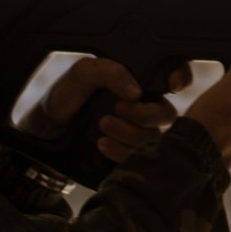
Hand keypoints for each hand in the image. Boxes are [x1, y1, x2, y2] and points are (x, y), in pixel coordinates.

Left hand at [23, 57, 193, 165]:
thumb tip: (136, 92)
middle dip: (146, 114)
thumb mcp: (83, 73)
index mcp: (139, 80)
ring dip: (130, 133)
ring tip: (103, 125)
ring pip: (154, 138)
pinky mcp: (131, 155)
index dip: (181, 77)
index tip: (172, 85)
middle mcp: (145, 106)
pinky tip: (103, 143)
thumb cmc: (68, 95)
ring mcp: (140, 132)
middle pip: (167, 113)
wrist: (49, 130)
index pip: (174, 75)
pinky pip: (140, 159)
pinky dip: (123, 152)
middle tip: (118, 108)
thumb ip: (110, 72)